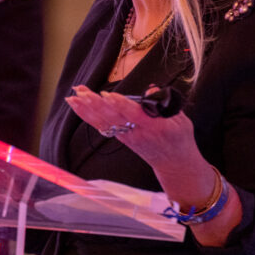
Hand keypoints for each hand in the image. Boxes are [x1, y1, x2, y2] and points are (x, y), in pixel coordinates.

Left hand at [66, 85, 240, 244]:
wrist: (175, 166)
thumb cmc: (180, 140)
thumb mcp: (181, 120)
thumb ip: (165, 103)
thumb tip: (151, 88)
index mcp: (156, 127)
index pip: (135, 115)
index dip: (121, 105)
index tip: (108, 95)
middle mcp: (138, 133)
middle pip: (114, 117)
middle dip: (96, 105)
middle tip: (81, 92)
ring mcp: (127, 137)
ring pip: (104, 121)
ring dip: (87, 109)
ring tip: (73, 97)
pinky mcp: (121, 138)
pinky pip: (102, 125)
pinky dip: (88, 115)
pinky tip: (77, 105)